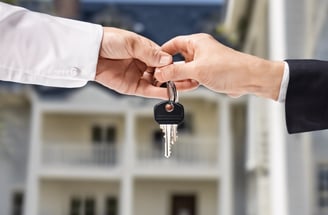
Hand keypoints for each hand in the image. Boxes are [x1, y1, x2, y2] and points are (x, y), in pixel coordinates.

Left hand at [95, 27, 174, 98]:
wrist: (90, 52)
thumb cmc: (108, 41)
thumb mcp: (132, 43)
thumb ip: (151, 53)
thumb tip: (168, 60)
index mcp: (145, 51)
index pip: (164, 59)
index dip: (172, 64)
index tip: (181, 67)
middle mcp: (143, 64)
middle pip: (163, 72)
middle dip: (174, 76)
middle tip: (186, 78)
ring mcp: (138, 76)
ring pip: (158, 83)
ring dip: (170, 85)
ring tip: (182, 85)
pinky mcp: (132, 87)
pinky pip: (149, 91)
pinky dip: (160, 93)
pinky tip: (170, 93)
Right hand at [155, 33, 284, 99]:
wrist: (250, 79)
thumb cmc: (231, 68)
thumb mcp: (198, 70)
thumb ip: (176, 71)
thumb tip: (161, 73)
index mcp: (197, 42)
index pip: (173, 44)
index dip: (162, 54)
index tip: (154, 64)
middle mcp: (200, 50)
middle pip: (177, 58)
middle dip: (170, 69)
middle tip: (161, 78)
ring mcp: (204, 62)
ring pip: (184, 69)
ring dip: (178, 77)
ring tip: (172, 85)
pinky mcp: (208, 73)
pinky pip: (192, 76)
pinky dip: (187, 82)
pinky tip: (184, 87)